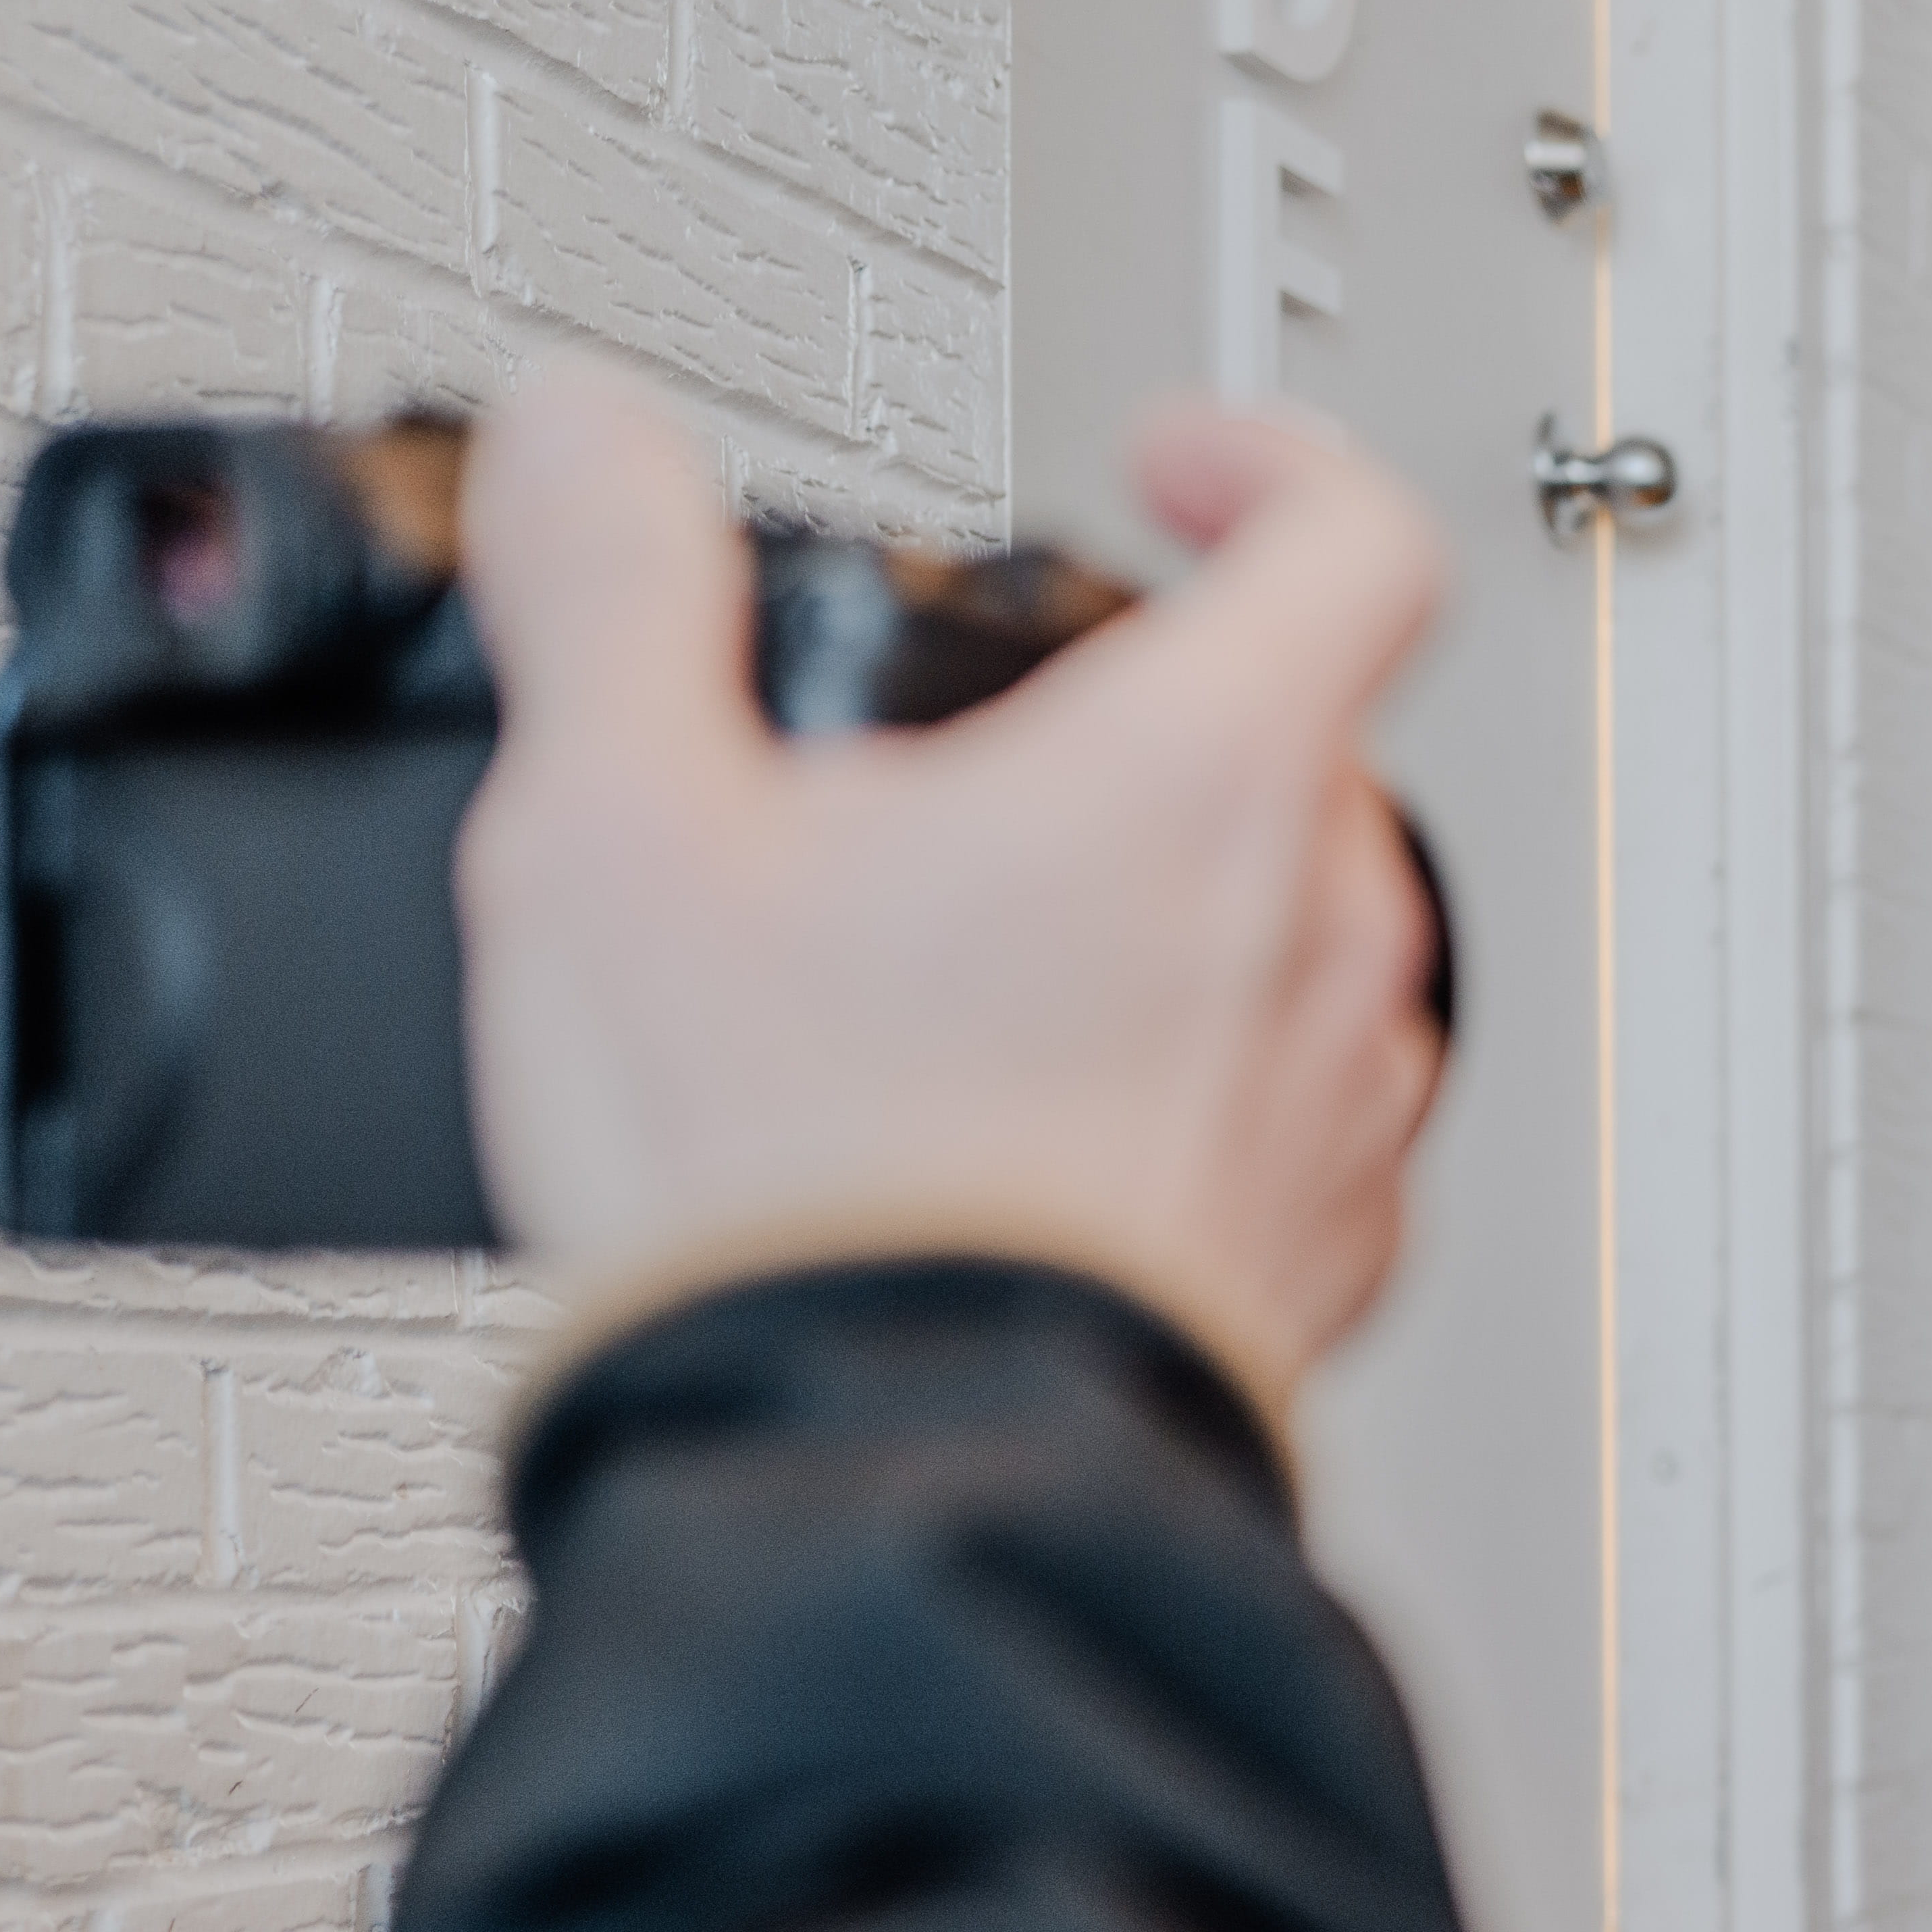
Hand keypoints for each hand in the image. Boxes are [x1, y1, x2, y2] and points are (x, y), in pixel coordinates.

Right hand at [453, 356, 1453, 1400]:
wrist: (896, 1487)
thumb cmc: (805, 1195)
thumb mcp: (616, 836)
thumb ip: (608, 596)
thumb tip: (583, 444)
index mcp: (1206, 784)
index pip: (1348, 535)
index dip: (1264, 466)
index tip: (1173, 471)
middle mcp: (1326, 942)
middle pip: (1304, 749)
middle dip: (1147, 729)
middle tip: (981, 780)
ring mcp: (1343, 1118)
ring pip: (1301, 941)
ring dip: (1166, 920)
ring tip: (974, 972)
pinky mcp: (1319, 1271)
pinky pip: (1285, 1125)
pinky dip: (1180, 1095)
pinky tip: (1021, 1141)